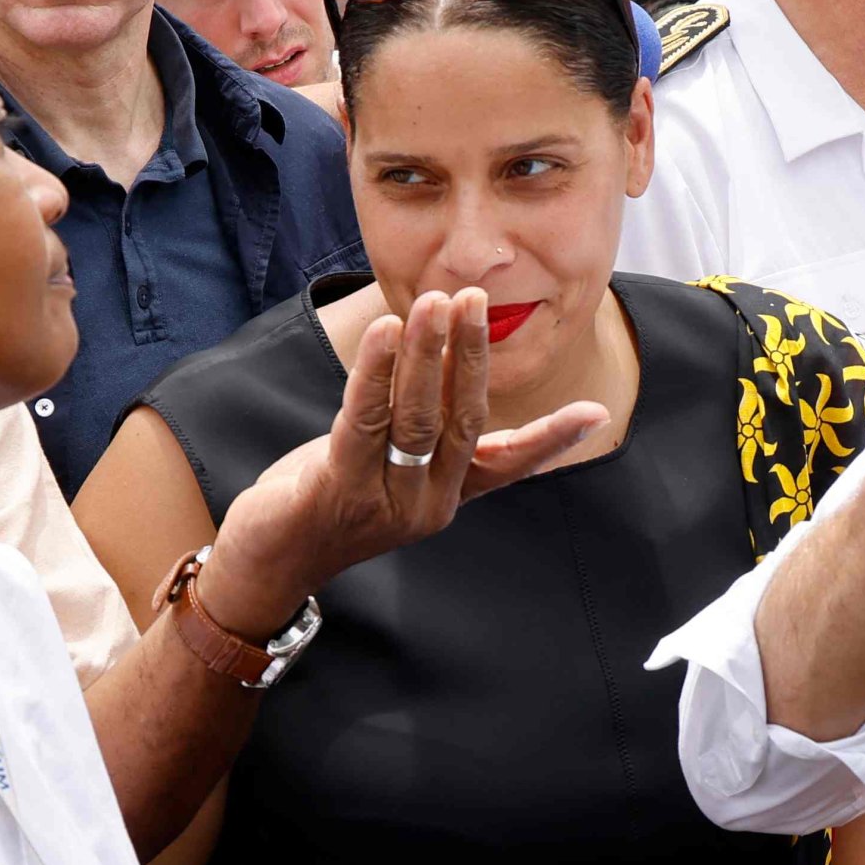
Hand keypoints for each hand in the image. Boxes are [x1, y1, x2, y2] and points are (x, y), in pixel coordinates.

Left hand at [200, 289, 609, 631]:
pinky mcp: (340, 491)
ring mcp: (386, 502)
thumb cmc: (328, 500)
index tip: (596, 414)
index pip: (508, 462)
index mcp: (447, 495)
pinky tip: (387, 333)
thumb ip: (418, 428)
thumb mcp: (383, 466)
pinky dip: (377, 372)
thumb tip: (451, 369)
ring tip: (434, 302)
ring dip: (427, 354)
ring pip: (416, 417)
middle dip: (470, 356)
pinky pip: (365, 421)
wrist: (269, 565)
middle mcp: (427, 503)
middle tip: (474, 299)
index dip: (552, 439)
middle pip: (461, 420)